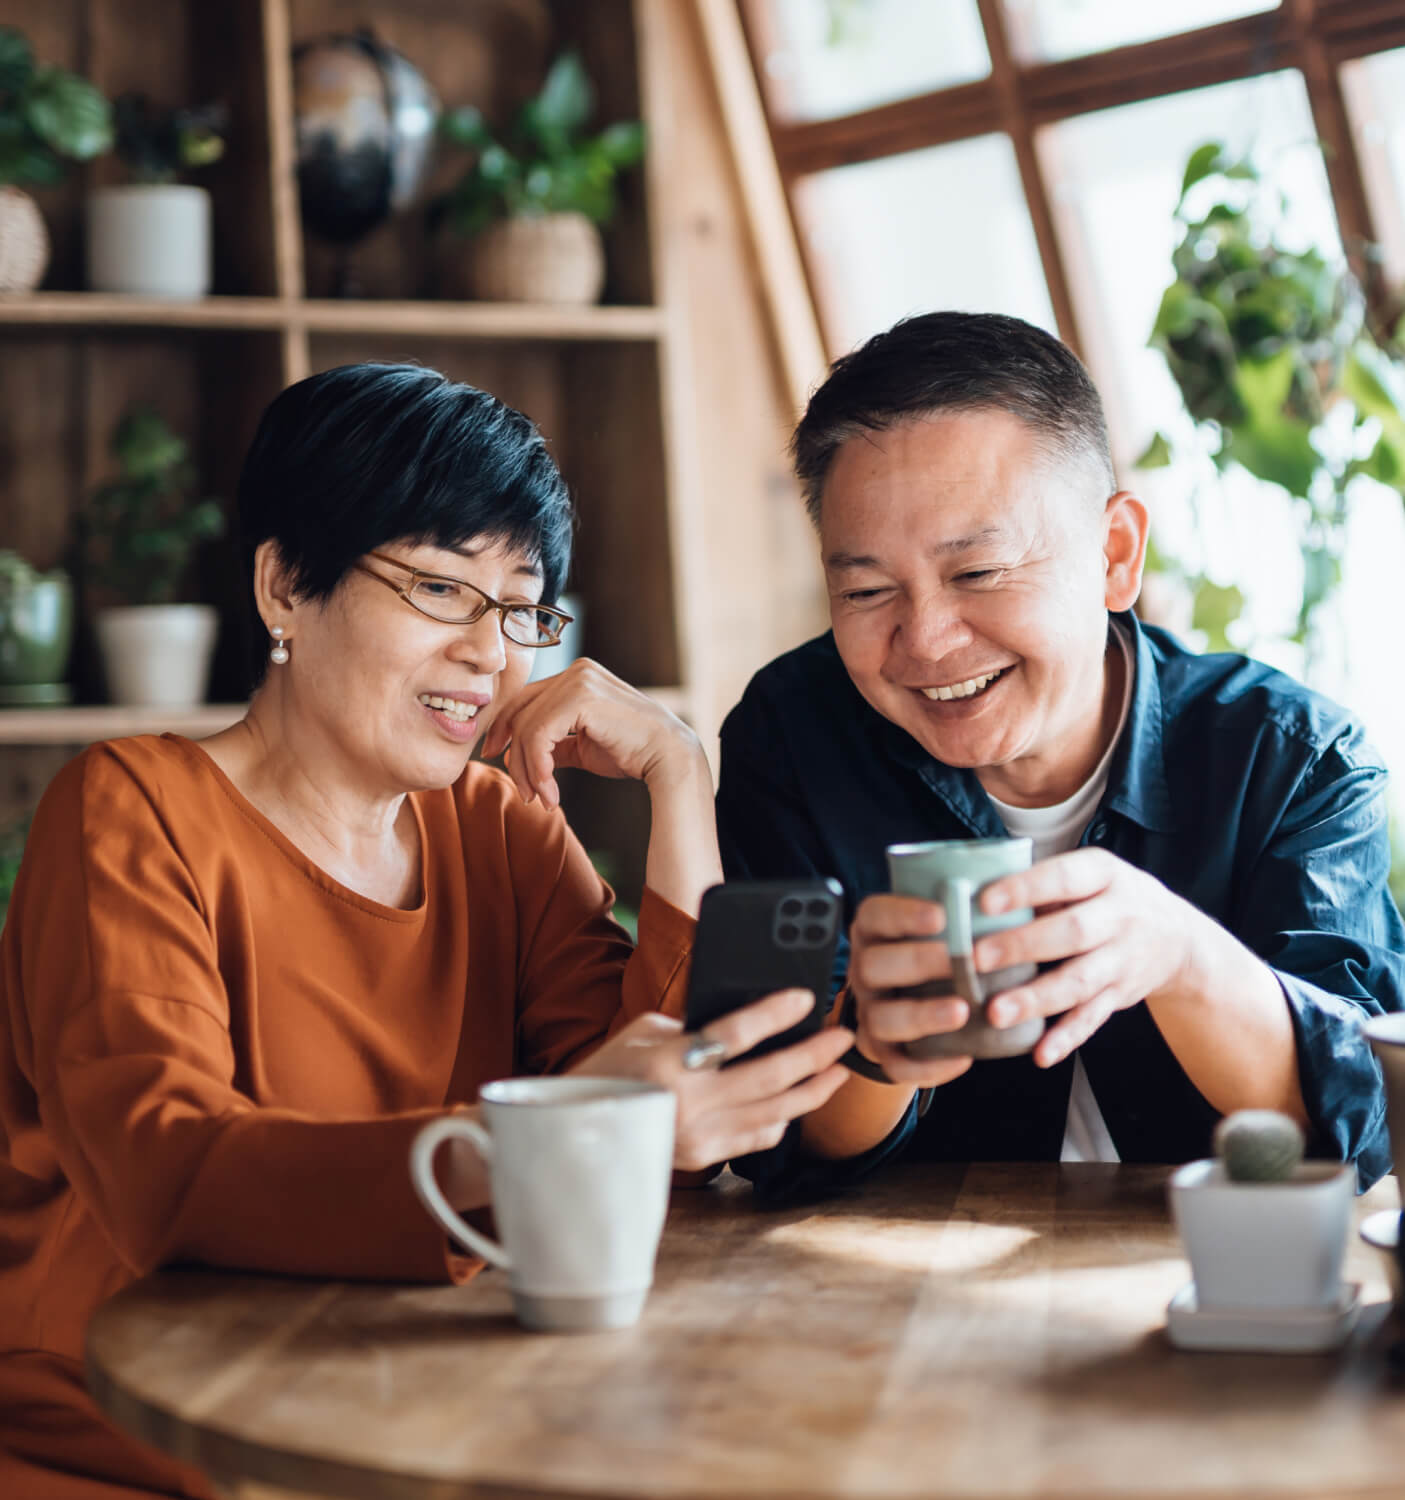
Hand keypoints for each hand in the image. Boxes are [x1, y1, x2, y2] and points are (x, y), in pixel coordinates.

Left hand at [479, 659, 704, 809]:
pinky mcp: (580, 697)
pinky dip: (538, 767)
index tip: (496, 757)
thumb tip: (516, 755)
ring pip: (526, 726)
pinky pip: (539, 734)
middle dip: (513, 755)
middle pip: (520, 711)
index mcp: (576, 676)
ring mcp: (578, 680)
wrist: (667, 757)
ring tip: (542, 798)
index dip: (504, 728)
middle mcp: (575, 671)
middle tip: (523, 792)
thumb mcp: (582, 747)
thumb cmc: (630, 752)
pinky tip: (550, 791)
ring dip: (529, 771)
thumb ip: (553, 745)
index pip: (525, 699)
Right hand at [573, 989, 853, 1169]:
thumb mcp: (643, 1033)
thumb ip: (692, 1026)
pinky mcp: (704, 1157)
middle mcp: (688, 1102)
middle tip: (843, 1036)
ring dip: (812, 1090)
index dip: (773, 1014)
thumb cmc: (611, 1068)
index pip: (733, 1033)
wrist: (579, 1133)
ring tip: (838, 1070)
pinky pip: (758, 1137)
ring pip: (775, 1112)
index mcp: (668, 1062)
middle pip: (769, 1076)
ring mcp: (699, 1135)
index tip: (805, 997)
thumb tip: (745, 1024)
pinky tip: (800, 1101)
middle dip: (813, 1055)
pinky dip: (784, 1118)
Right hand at [846, 894, 974, 1089]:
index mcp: (875, 931)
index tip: (942, 915)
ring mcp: (870, 1012)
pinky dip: (928, 1067)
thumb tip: (1008, 888)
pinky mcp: (883, 1050)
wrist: (912, 1000)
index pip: (875, 915)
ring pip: (881, 1018)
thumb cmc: (937, 951)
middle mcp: (865, 970)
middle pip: (872, 965)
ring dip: (922, 1015)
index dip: (903, 914)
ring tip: (962, 1011)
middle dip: (916, 962)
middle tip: (959, 962)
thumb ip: (959, 910)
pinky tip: (963, 1058)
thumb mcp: (939, 925)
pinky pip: (896, 1066)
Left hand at [973, 848, 1196, 1067]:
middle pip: (1072, 932)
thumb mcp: (1089, 874)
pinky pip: (1093, 1018)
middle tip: (978, 958)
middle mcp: (1120, 916)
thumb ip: (1043, 883)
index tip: (985, 902)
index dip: (1025, 889)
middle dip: (1023, 946)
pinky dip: (1067, 1038)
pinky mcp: (1121, 996)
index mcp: (1104, 874)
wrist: (1178, 937)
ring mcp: (1123, 959)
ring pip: (1079, 981)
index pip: (1063, 878)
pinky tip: (1040, 1053)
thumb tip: (973, 895)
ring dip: (1036, 999)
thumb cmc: (1109, 897)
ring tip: (996, 1012)